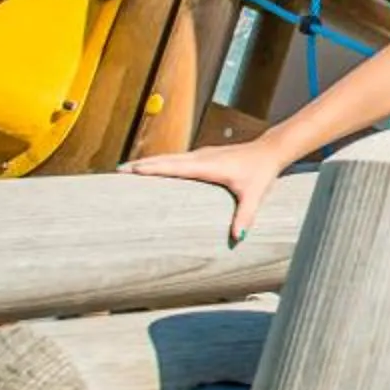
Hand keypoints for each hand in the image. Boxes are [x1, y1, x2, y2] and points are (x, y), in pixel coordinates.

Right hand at [121, 139, 289, 244]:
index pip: (175, 167)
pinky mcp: (204, 155)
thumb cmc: (262, 172)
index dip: (153, 168)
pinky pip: (176, 159)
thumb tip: (237, 238)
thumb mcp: (255, 196)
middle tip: (118, 172)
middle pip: (165, 160)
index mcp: (208, 166)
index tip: (132, 171)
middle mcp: (201, 157)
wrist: (270, 150)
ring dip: (148, 163)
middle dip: (141, 165)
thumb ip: (245, 216)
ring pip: (169, 158)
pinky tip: (151, 170)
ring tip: (127, 171)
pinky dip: (161, 163)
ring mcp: (201, 154)